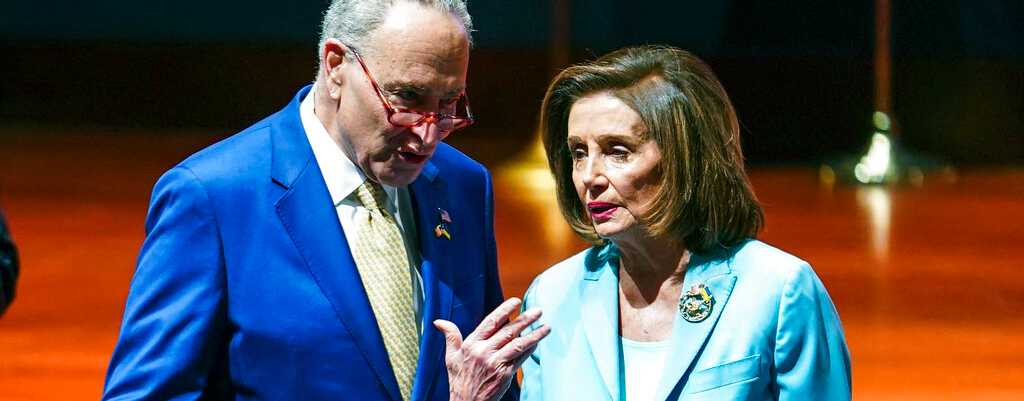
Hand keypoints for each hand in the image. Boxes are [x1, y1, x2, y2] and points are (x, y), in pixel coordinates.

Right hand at [433, 297, 549, 400]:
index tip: (516, 301)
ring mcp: (496, 363)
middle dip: (525, 319)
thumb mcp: (451, 357)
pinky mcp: (505, 374)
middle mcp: (484, 352)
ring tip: (547, 327)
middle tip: (539, 311)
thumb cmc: (459, 380)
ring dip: (534, 335)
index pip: (491, 322)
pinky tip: (537, 342)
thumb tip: (438, 321)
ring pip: (518, 344)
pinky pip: (520, 359)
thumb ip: (450, 336)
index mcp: (472, 344)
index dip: (504, 310)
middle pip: (509, 331)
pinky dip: (530, 349)